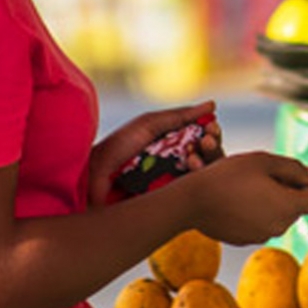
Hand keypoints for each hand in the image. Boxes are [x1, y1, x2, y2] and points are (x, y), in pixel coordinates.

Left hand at [86, 101, 223, 207]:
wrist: (94, 175)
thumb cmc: (118, 146)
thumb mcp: (150, 124)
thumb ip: (180, 116)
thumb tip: (213, 104)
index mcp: (174, 146)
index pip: (203, 141)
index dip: (212, 134)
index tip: (214, 127)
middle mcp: (176, 166)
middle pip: (208, 159)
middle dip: (213, 148)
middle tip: (209, 141)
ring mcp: (174, 186)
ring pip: (203, 177)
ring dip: (205, 162)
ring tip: (194, 156)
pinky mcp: (169, 203)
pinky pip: (191, 194)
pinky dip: (194, 180)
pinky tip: (190, 168)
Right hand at [181, 151, 307, 244]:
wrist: (192, 201)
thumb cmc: (229, 175)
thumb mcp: (264, 161)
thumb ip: (295, 168)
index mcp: (289, 207)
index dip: (307, 185)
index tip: (288, 175)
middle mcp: (279, 226)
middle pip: (296, 208)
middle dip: (286, 191)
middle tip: (261, 176)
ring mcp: (261, 236)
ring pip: (277, 215)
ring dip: (270, 201)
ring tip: (246, 186)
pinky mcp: (245, 240)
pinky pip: (259, 223)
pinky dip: (254, 212)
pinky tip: (235, 200)